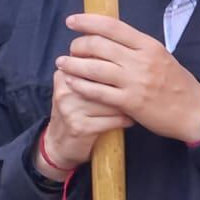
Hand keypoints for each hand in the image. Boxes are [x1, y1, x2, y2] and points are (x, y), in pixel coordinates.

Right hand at [38, 62, 130, 176]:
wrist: (60, 144)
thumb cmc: (78, 112)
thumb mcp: (79, 89)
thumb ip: (94, 72)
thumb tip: (127, 55)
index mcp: (65, 73)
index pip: (98, 63)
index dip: (118, 70)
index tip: (132, 76)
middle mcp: (66, 89)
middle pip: (107, 81)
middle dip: (126, 88)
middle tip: (140, 91)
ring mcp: (71, 109)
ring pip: (113, 101)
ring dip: (128, 106)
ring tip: (135, 107)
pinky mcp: (80, 127)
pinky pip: (113, 119)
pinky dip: (125, 120)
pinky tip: (129, 120)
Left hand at [53, 13, 199, 143]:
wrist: (195, 112)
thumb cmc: (178, 84)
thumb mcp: (162, 57)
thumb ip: (138, 49)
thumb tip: (111, 39)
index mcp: (149, 46)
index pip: (112, 26)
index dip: (88, 21)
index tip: (72, 21)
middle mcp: (141, 61)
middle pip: (98, 45)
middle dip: (77, 45)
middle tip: (71, 50)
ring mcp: (134, 82)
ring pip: (93, 68)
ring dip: (73, 65)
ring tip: (62, 64)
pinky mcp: (129, 102)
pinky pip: (97, 91)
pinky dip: (81, 86)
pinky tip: (72, 83)